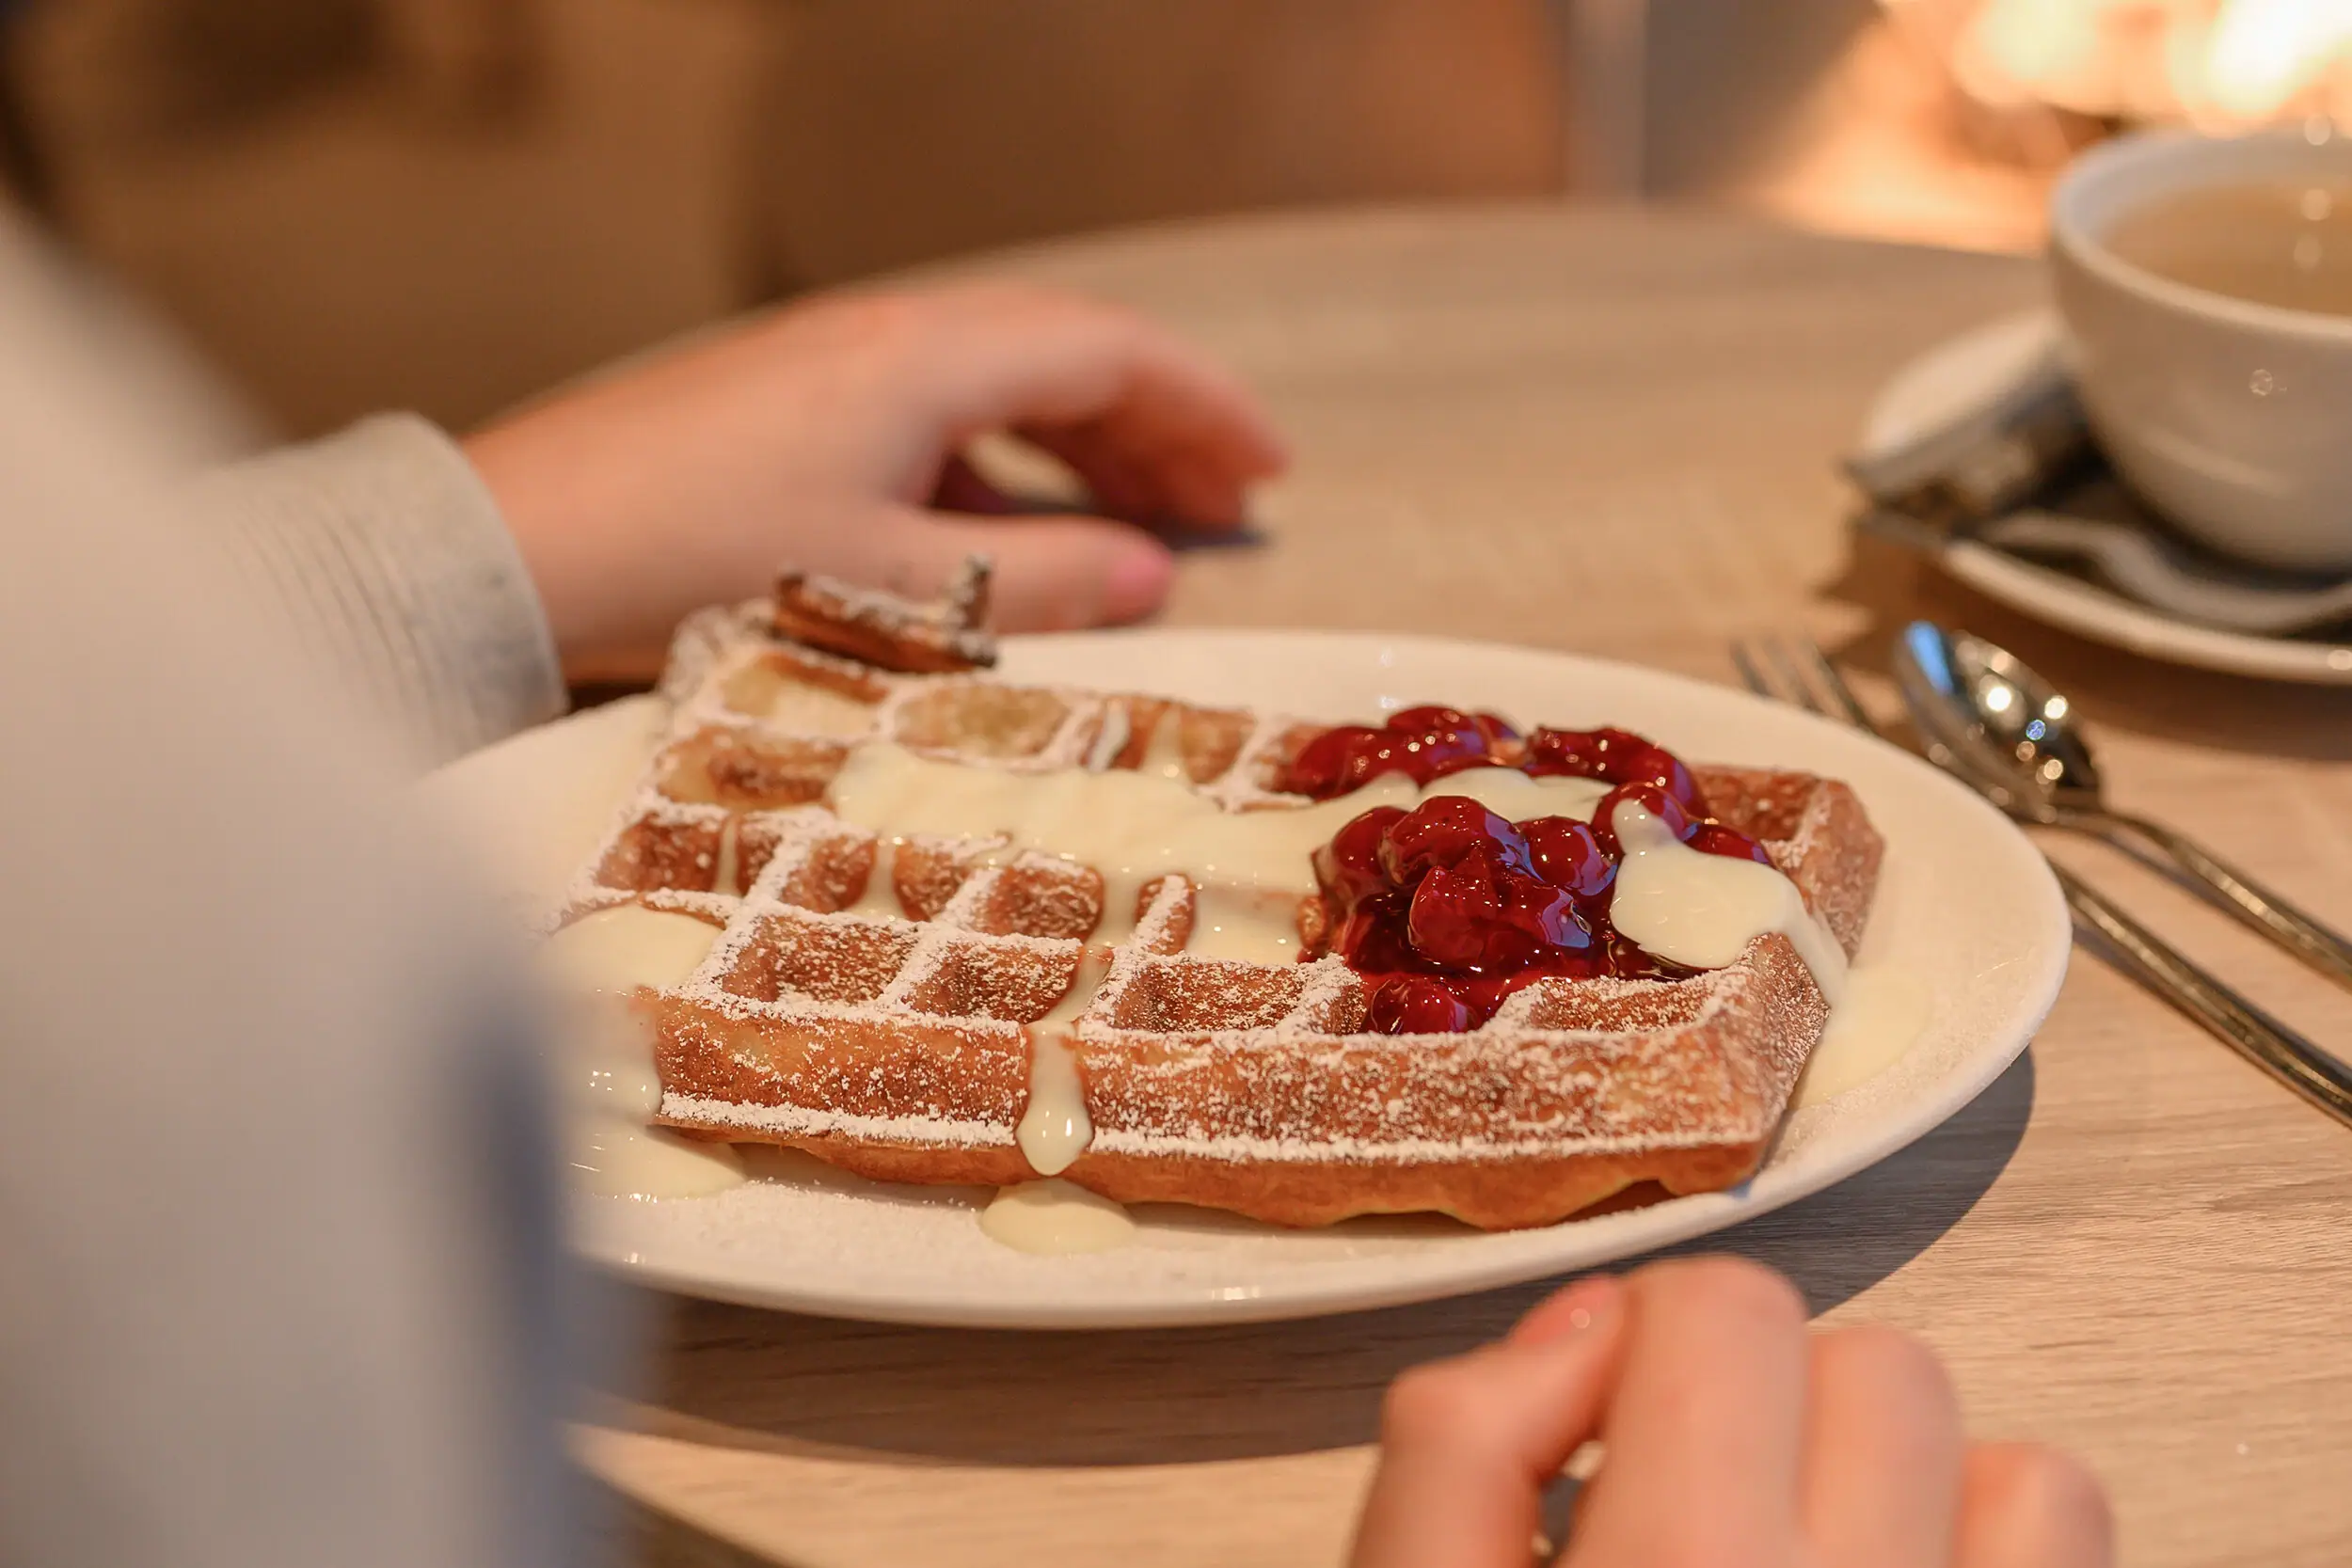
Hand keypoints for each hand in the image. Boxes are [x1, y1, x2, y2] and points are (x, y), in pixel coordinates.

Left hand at [465, 282, 1287, 678]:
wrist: (517, 548)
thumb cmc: (698, 561)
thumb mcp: (891, 589)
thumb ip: (1037, 583)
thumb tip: (1153, 575)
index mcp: (924, 360)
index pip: (1107, 353)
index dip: (1204, 406)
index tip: (1271, 470)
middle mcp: (887, 340)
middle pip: (1061, 359)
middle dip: (1159, 427)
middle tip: (1232, 506)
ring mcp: (832, 369)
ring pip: (999, 390)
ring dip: (1085, 450)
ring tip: (1148, 525)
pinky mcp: (789, 411)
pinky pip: (937, 423)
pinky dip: (1005, 473)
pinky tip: (1017, 537)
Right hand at [1351, 1257, 2111, 1567]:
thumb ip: (1451, 1451)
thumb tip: (1584, 1314)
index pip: (1722, 1312)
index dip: (1643, 1347)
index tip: (1592, 1443)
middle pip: (1872, 1363)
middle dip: (1771, 1412)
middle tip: (1689, 1516)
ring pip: (2009, 1459)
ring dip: (1903, 1487)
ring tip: (1802, 1563)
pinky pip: (2068, 1538)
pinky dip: (1992, 1546)